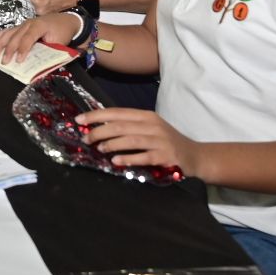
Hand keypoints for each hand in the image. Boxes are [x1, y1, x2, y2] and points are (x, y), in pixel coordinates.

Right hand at [0, 13, 84, 64]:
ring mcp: (23, 24)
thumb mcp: (60, 42)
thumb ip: (49, 51)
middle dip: (8, 49)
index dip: (23, 49)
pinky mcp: (20, 26)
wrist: (67, 21)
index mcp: (39, 26)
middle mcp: (28, 23)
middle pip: (15, 36)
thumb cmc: (63, 32)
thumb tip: (40, 64)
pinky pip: (7, 31)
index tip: (18, 61)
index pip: (28, 38)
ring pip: (8, 33)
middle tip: (3, 61)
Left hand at [3, 0, 77, 14]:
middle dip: (13, 8)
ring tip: (12, 11)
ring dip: (20, 12)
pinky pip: (32, 17)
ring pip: (25, 15)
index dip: (8, 1)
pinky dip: (28, 15)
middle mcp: (37, 9)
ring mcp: (42, 15)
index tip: (0, 2)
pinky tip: (25, 13)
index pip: (16, 1)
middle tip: (2, 8)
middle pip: (19, 10)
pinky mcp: (45, 18)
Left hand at [75, 108, 197, 173]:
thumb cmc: (167, 142)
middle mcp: (153, 125)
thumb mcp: (150, 129)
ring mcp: (161, 140)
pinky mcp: (166, 156)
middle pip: (121, 125)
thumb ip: (129, 127)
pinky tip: (116, 161)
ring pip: (131, 139)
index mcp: (146, 116)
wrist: (196, 156)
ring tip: (99, 148)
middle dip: (100, 131)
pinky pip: (144, 156)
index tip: (79, 120)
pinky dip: (129, 158)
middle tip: (86, 139)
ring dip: (112, 144)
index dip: (97, 115)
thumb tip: (100, 128)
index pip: (118, 113)